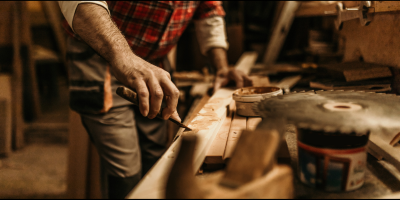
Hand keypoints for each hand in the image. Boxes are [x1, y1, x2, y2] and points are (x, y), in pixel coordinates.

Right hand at [72, 3, 180, 121]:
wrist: (122, 57)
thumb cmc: (137, 73)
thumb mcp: (151, 82)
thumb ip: (159, 96)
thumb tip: (171, 114)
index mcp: (164, 76)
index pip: (174, 93)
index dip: (174, 107)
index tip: (172, 118)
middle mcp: (159, 75)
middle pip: (172, 93)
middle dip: (170, 108)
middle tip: (163, 117)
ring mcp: (149, 76)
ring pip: (158, 95)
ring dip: (155, 108)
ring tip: (150, 116)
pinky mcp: (137, 78)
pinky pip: (144, 94)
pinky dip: (145, 105)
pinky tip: (143, 111)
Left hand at [213, 68, 252, 92]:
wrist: (223, 72)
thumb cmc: (221, 77)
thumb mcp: (217, 81)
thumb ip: (215, 87)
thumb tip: (214, 95)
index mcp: (234, 72)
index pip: (240, 80)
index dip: (240, 87)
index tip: (238, 94)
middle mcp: (241, 73)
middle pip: (248, 80)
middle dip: (246, 88)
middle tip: (243, 96)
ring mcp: (245, 75)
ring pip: (251, 82)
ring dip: (249, 89)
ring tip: (245, 96)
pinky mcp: (246, 78)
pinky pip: (251, 83)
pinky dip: (250, 88)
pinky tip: (246, 94)